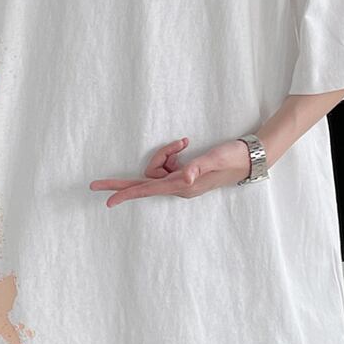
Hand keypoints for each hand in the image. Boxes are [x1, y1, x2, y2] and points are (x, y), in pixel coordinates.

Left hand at [89, 136, 251, 207]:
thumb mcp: (215, 159)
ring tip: (183, 142)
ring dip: (165, 152)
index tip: (108, 200)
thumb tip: (183, 177)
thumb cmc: (232, 158)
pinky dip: (171, 152)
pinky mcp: (184, 173)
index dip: (127, 193)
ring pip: (157, 167)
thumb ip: (197, 167)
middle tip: (95, 184)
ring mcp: (181, 181)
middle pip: (145, 181)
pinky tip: (184, 144)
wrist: (249, 158)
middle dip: (122, 182)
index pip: (148, 190)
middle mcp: (178, 186)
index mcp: (182, 186)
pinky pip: (167, 163)